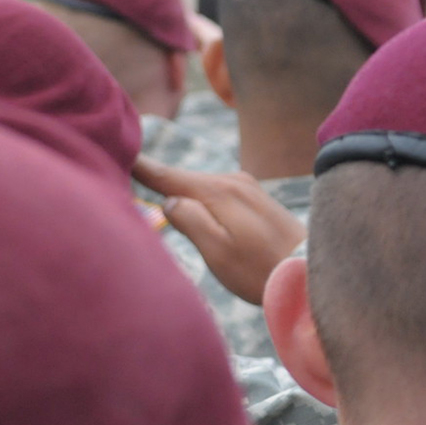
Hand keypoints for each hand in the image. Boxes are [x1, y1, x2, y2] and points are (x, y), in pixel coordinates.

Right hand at [132, 157, 306, 304]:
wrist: (312, 274)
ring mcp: (247, 187)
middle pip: (182, 179)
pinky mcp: (256, 199)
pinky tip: (194, 208)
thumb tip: (168, 201)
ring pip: (200, 187)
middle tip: (124, 174)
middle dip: (156, 181)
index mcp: (217, 191)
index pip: (165, 174)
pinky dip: (200, 199)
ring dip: (180, 192)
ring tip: (153, 193)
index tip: (114, 149)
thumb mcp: (217, 251)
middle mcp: (232, 180)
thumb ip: (188, 220)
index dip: (138, 165)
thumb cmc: (262, 271)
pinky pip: (217, 194)